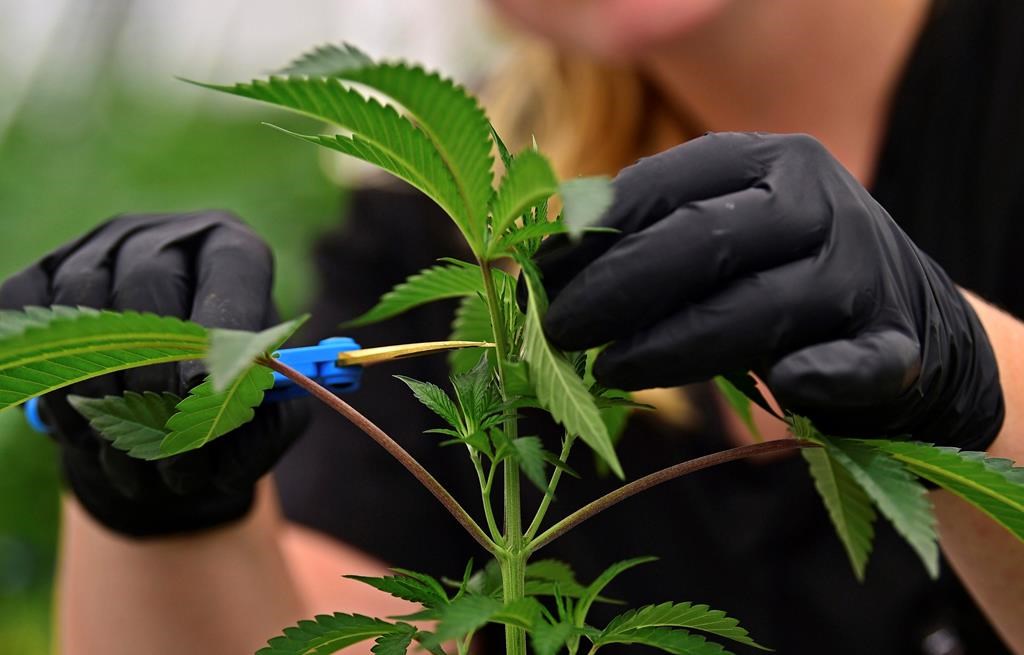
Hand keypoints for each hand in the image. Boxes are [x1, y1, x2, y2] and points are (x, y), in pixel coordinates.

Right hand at [0, 211, 305, 536]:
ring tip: (119, 453)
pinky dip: (40, 375)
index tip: (207, 389)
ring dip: (94, 391)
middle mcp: (167, 238)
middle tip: (161, 439)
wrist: (165, 401)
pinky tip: (74, 424)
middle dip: (152, 372)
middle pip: (150, 283)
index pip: (233, 267)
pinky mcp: (41, 274)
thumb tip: (219, 430)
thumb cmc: (228, 400)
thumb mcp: (266, 415)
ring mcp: (98, 248)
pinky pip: (22, 315)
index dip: (222, 325)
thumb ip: (259, 422)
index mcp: (234, 253)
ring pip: (81, 306)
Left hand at [538, 133, 1002, 448]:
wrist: (906, 320)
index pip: (669, 184)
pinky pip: (857, 363)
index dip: (596, 231)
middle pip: (704, 240)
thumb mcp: (720, 234)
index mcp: (770, 161)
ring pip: (759, 309)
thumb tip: (540, 262)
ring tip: (606, 369)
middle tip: (556, 330)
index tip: (539, 273)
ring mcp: (865, 273)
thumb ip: (649, 237)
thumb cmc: (777, 276)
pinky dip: (821, 375)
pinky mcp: (898, 345)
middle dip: (618, 288)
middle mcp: (819, 204)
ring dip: (672, 346)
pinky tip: (788, 386)